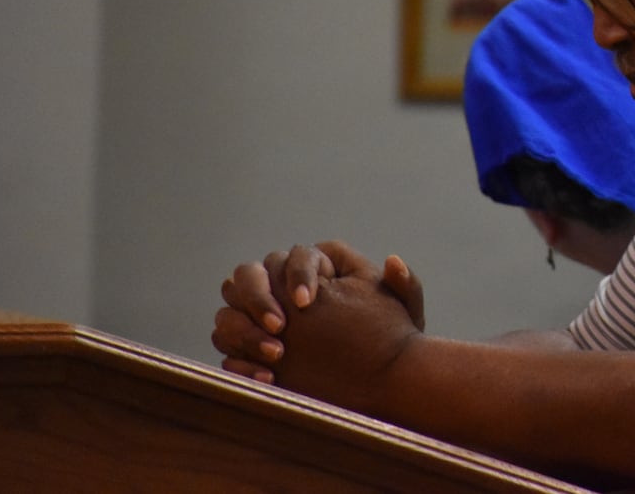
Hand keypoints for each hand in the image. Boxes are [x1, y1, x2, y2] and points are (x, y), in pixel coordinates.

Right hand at [212, 241, 425, 384]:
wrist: (379, 380)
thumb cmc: (392, 338)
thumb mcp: (406, 313)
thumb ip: (407, 286)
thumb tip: (393, 262)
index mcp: (319, 268)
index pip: (295, 255)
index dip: (296, 274)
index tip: (308, 302)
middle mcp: (283, 287)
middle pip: (250, 274)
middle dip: (259, 296)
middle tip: (281, 326)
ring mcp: (260, 319)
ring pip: (229, 310)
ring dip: (245, 330)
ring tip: (277, 354)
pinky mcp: (250, 351)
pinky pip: (227, 349)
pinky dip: (240, 361)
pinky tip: (267, 378)